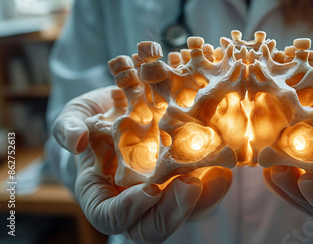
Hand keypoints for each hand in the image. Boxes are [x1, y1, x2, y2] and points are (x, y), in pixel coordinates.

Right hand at [52, 87, 231, 242]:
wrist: (126, 106)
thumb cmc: (96, 118)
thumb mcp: (76, 117)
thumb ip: (68, 128)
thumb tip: (77, 142)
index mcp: (101, 195)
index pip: (112, 217)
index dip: (130, 209)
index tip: (149, 189)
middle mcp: (133, 202)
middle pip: (151, 227)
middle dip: (172, 211)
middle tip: (189, 184)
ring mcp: (162, 195)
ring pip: (182, 215)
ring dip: (200, 201)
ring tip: (215, 174)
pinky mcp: (184, 182)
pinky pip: (203, 198)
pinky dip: (216, 187)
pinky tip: (224, 170)